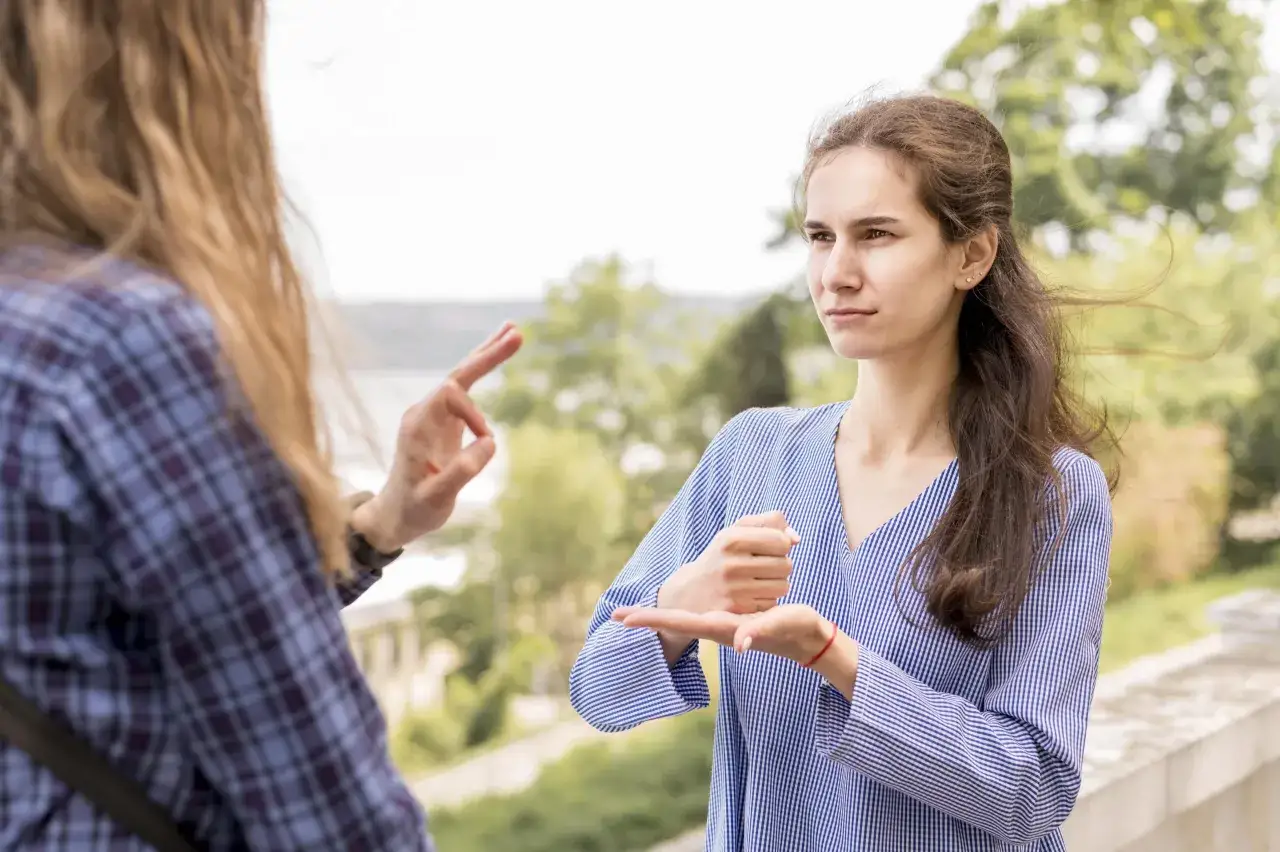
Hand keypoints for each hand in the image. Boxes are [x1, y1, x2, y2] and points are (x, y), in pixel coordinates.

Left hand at [351, 322, 523, 551]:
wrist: (396, 515)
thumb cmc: (414, 508)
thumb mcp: (437, 498)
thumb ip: (462, 470)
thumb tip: (490, 440)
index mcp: (417, 424)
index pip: (451, 394)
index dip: (474, 412)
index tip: (486, 441)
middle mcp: (423, 412)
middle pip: (458, 373)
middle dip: (486, 354)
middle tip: (517, 331)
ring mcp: (433, 414)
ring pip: (462, 376)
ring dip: (486, 354)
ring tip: (513, 331)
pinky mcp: (443, 420)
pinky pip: (465, 389)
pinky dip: (482, 370)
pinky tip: (495, 353)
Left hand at [612, 603, 832, 665]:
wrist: (806, 637)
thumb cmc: (794, 629)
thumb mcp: (778, 625)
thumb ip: (761, 632)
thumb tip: (740, 643)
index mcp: (722, 627)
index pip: (679, 623)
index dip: (653, 620)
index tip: (625, 619)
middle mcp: (716, 627)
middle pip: (674, 622)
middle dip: (646, 619)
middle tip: (614, 615)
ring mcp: (722, 625)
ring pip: (683, 620)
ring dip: (658, 618)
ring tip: (632, 615)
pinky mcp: (730, 620)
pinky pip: (696, 618)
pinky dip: (678, 616)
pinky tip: (667, 614)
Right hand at [651, 511, 798, 662]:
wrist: (691, 592)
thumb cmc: (722, 557)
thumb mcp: (737, 532)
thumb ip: (769, 524)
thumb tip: (796, 539)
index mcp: (732, 539)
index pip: (781, 541)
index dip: (781, 545)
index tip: (768, 549)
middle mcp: (732, 564)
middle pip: (786, 565)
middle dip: (780, 566)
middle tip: (762, 567)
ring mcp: (735, 589)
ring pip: (783, 586)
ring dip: (777, 584)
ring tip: (757, 581)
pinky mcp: (739, 610)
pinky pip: (772, 603)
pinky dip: (767, 599)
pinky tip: (751, 595)